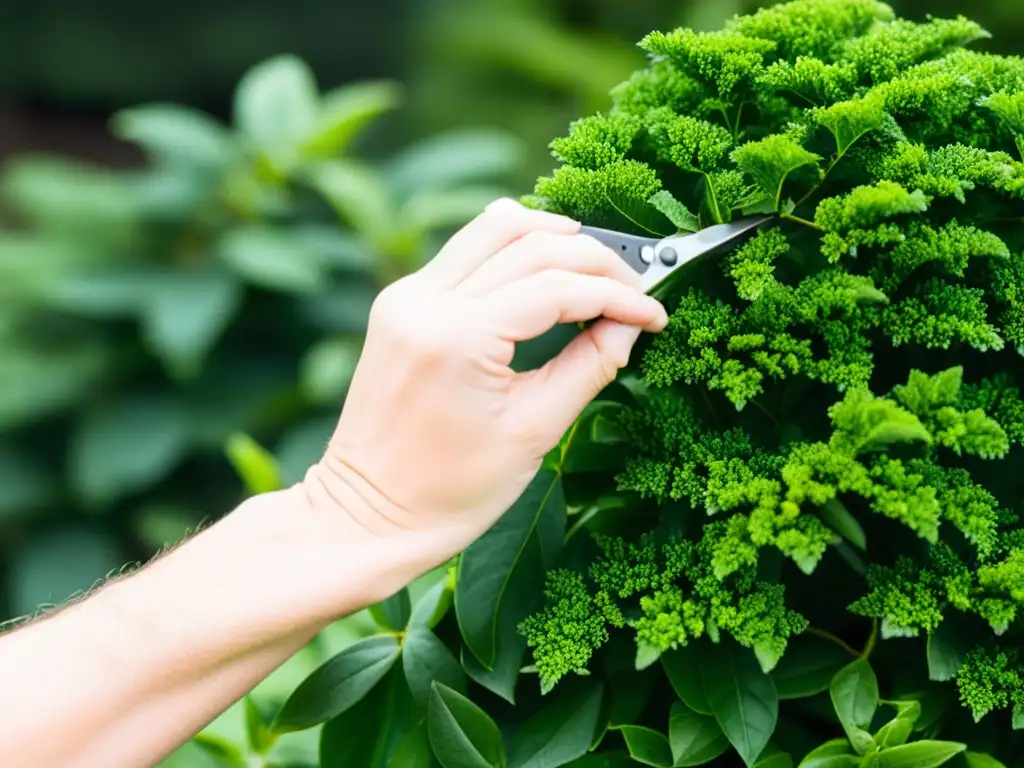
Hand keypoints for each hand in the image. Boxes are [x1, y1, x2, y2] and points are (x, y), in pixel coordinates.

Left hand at [302, 198, 667, 569]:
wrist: (369, 514)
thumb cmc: (450, 492)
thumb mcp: (534, 432)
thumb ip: (589, 367)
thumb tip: (629, 324)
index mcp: (456, 339)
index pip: (555, 287)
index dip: (616, 296)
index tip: (654, 313)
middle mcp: (424, 303)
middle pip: (528, 244)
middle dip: (593, 260)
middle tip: (635, 289)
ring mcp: (407, 298)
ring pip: (492, 229)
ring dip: (552, 235)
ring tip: (597, 262)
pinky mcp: (401, 304)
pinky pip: (465, 252)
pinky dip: (511, 248)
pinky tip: (545, 262)